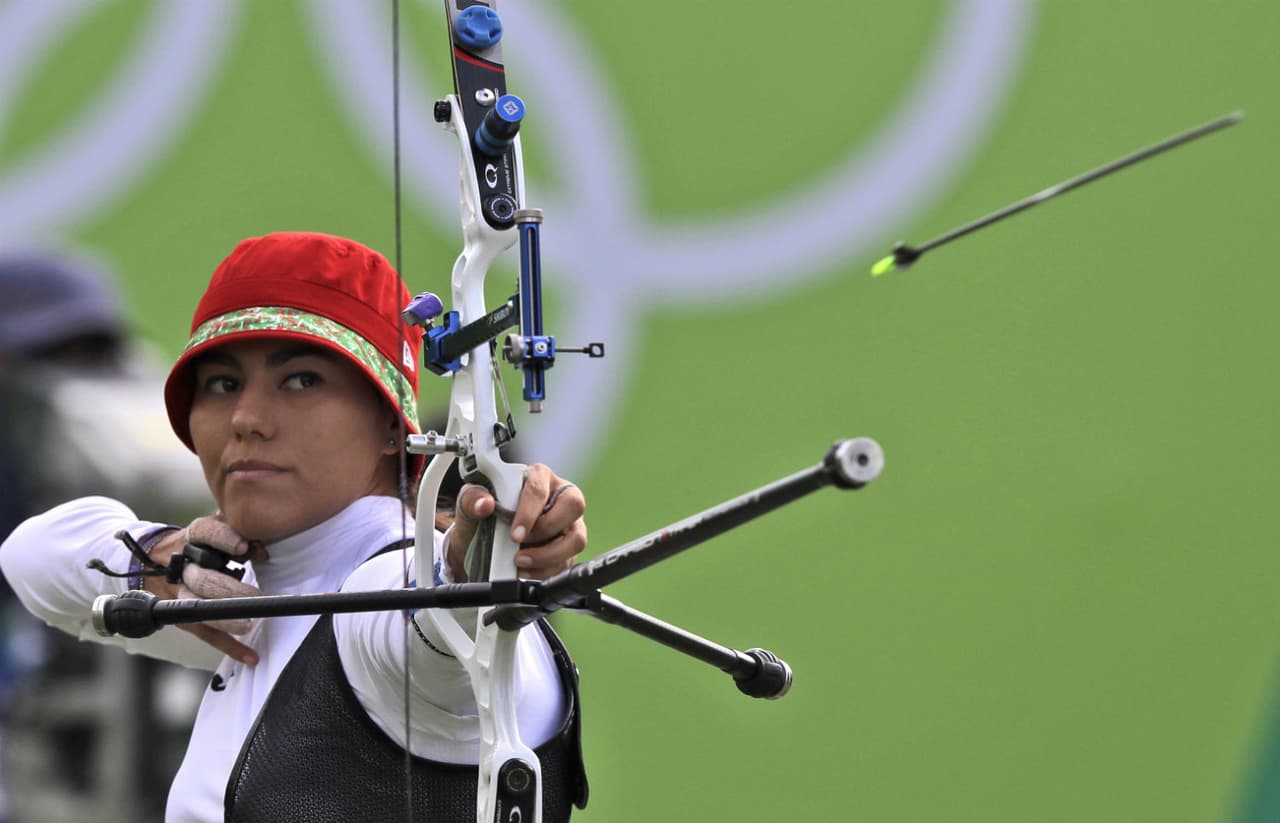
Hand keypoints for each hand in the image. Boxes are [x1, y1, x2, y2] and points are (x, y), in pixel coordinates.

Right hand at [144, 514, 266, 664]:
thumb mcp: (215, 528)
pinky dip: (229, 646)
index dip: (225, 539)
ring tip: (248, 624)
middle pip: (203, 579)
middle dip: (231, 590)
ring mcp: (180, 592)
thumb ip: (239, 533)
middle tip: (256, 597)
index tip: (244, 548)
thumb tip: (261, 552)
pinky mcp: (183, 615)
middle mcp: (184, 565)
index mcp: (194, 536)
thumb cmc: (197, 542)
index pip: (206, 533)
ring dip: (226, 620)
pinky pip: (206, 633)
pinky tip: (249, 656)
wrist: (150, 558)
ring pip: (199, 608)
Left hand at [446, 464, 586, 580]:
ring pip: (576, 538)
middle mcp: (558, 497)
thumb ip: (472, 498)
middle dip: (546, 530)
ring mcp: (567, 523)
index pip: (539, 488)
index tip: (515, 533)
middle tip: (520, 544)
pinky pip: (567, 561)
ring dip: (549, 556)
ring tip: (521, 562)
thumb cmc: (481, 515)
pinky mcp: (567, 548)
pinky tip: (526, 571)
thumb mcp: (470, 503)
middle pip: (574, 505)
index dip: (529, 512)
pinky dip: (546, 571)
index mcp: (538, 477)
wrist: (479, 542)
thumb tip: (484, 503)